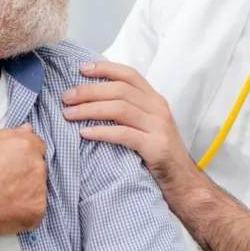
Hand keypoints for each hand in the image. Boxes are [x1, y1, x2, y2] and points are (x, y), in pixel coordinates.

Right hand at [0, 124, 47, 235]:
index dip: (23, 154)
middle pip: (39, 166)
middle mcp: (37, 166)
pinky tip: (8, 208)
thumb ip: (11, 134)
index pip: (38, 146)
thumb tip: (29, 129)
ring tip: (4, 195)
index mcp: (24, 146)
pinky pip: (36, 206)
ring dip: (27, 189)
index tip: (11, 163)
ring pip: (38, 186)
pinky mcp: (38, 210)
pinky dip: (25, 208)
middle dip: (26, 171)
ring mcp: (39, 190)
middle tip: (4, 180)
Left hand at [63, 61, 199, 192]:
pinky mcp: (155, 147)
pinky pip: (123, 135)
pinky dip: (101, 132)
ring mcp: (158, 127)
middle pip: (119, 90)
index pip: (129, 74)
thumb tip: (91, 98)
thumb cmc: (157, 153)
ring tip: (68, 114)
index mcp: (155, 99)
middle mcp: (158, 109)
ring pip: (119, 109)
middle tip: (66, 97)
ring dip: (89, 109)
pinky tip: (84, 133)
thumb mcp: (146, 125)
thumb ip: (128, 109)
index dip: (105, 69)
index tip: (81, 69)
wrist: (183, 181)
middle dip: (89, 91)